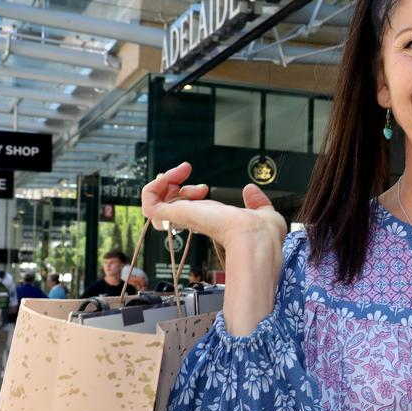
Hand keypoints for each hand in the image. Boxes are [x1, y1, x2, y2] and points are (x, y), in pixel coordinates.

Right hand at [141, 162, 286, 254]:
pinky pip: (149, 204)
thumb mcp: (261, 211)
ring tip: (180, 173)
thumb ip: (256, 201)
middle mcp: (195, 219)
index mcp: (211, 219)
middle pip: (168, 205)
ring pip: (154, 204)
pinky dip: (152, 187)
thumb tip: (250, 189)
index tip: (204, 187)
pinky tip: (169, 177)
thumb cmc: (263, 232)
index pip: (186, 209)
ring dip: (163, 183)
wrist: (257, 237)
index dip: (188, 194)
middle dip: (173, 184)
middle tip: (189, 174)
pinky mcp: (176, 216)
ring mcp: (184, 218)